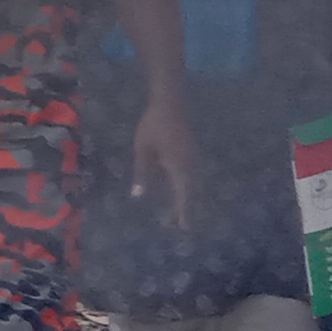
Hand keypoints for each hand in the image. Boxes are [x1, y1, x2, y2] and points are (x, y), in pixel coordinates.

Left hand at [129, 95, 194, 237]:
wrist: (170, 103)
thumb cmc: (153, 126)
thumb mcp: (143, 151)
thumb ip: (141, 174)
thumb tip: (137, 196)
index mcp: (179, 167)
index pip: (184, 195)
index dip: (183, 212)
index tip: (183, 227)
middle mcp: (190, 165)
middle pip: (191, 193)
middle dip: (184, 210)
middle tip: (171, 224)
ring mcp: (193, 158)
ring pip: (194, 185)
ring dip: (187, 199)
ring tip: (174, 212)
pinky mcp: (192, 153)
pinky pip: (193, 177)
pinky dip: (189, 189)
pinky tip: (180, 191)